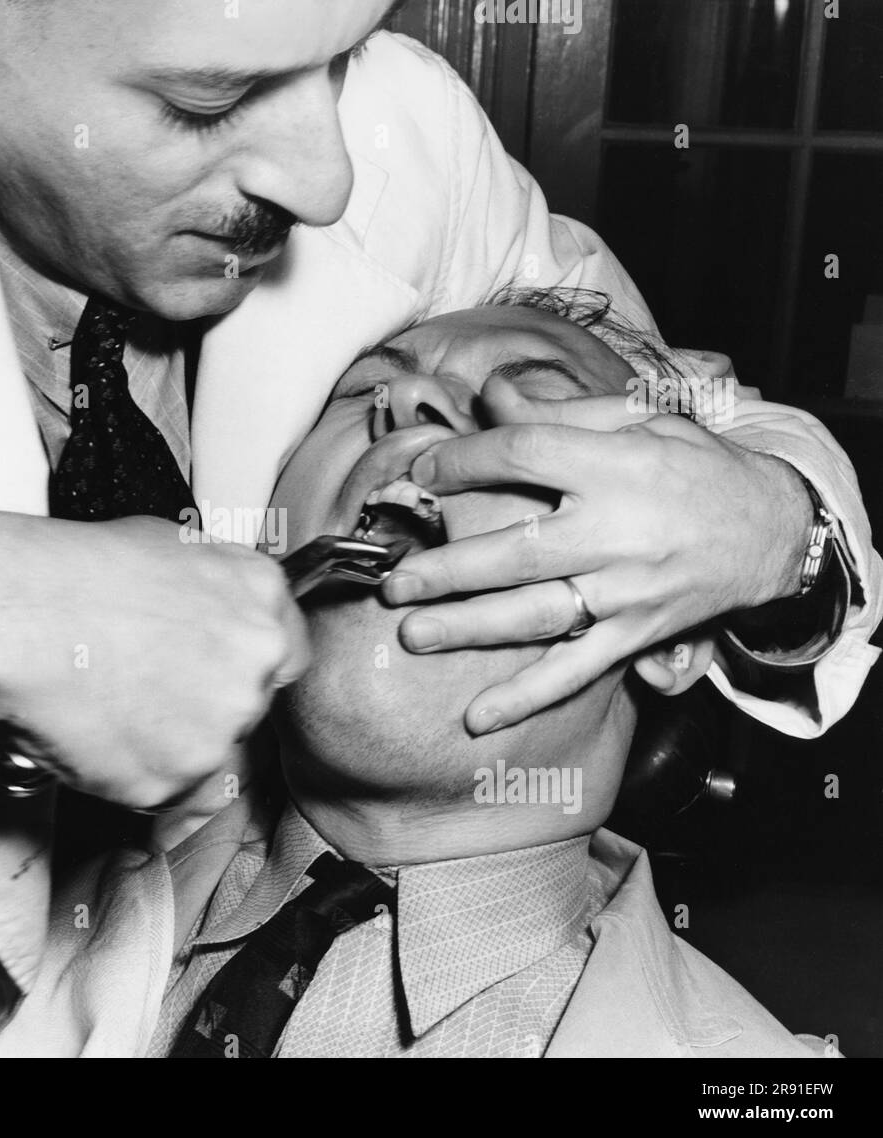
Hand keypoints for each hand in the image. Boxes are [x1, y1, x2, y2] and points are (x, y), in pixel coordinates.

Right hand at [0, 512, 308, 808]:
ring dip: (167, 743)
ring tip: (110, 705)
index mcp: (261, 601)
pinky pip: (160, 791)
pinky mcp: (170, 781)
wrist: (18, 617)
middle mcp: (254, 668)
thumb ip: (220, 588)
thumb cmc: (75, 573)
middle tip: (145, 686)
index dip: (246, 666)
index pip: (286, 654)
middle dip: (204, 706)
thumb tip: (222, 608)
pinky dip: (129, 773)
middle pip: (247, 708)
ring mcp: (216, 731)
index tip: (215, 671)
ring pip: (205, 756)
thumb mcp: (172, 546)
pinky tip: (94, 732)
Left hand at [383, 379, 810, 733]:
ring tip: (412, 634)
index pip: (523, 456)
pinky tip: (478, 717)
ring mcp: (624, 591)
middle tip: (393, 581)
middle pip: (517, 551)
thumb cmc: (693, 467)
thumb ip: (559, 409)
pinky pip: (575, 671)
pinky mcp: (634, 635)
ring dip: (470, 629)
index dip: (464, 462)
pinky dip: (526, 697)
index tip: (421, 473)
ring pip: (537, 615)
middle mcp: (616, 533)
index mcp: (613, 467)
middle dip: (448, 568)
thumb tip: (488, 393)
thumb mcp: (638, 419)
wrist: (771, 531)